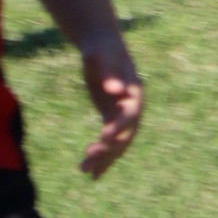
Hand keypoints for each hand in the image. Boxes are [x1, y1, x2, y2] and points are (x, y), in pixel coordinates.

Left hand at [76, 29, 144, 177]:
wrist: (99, 44)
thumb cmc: (101, 48)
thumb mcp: (102, 57)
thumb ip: (109, 73)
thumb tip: (116, 89)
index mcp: (134, 91)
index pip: (131, 115)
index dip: (119, 128)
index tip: (103, 138)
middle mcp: (132, 106)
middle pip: (125, 134)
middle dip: (109, 148)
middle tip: (88, 158)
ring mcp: (122, 112)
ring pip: (116, 142)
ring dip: (103, 158)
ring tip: (84, 171)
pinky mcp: (111, 116)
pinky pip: (109, 140)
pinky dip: (102, 156)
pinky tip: (91, 172)